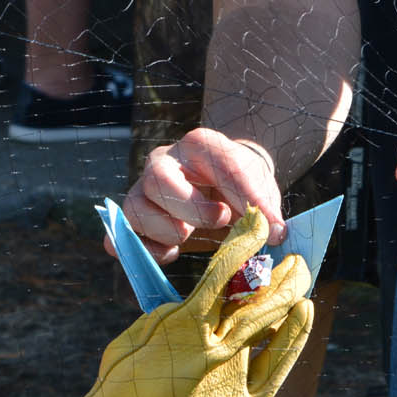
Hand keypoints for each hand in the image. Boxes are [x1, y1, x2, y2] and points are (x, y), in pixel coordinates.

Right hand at [14, 208, 314, 396]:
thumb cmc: (116, 393)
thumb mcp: (136, 340)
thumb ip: (171, 317)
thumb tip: (202, 301)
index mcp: (183, 329)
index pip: (223, 273)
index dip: (245, 243)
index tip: (257, 224)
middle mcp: (215, 355)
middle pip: (263, 302)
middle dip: (284, 274)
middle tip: (295, 259)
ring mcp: (233, 390)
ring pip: (278, 337)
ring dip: (293, 306)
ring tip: (304, 289)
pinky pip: (273, 376)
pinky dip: (288, 346)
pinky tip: (297, 326)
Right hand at [120, 127, 286, 262]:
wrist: (221, 189)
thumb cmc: (239, 187)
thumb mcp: (259, 188)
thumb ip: (264, 207)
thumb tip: (273, 234)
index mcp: (200, 145)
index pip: (218, 162)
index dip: (243, 194)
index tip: (265, 221)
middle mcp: (165, 161)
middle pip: (159, 178)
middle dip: (191, 207)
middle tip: (220, 221)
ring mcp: (143, 189)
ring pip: (134, 207)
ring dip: (165, 230)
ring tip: (189, 238)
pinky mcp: (135, 219)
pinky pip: (122, 236)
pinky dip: (144, 250)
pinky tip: (172, 252)